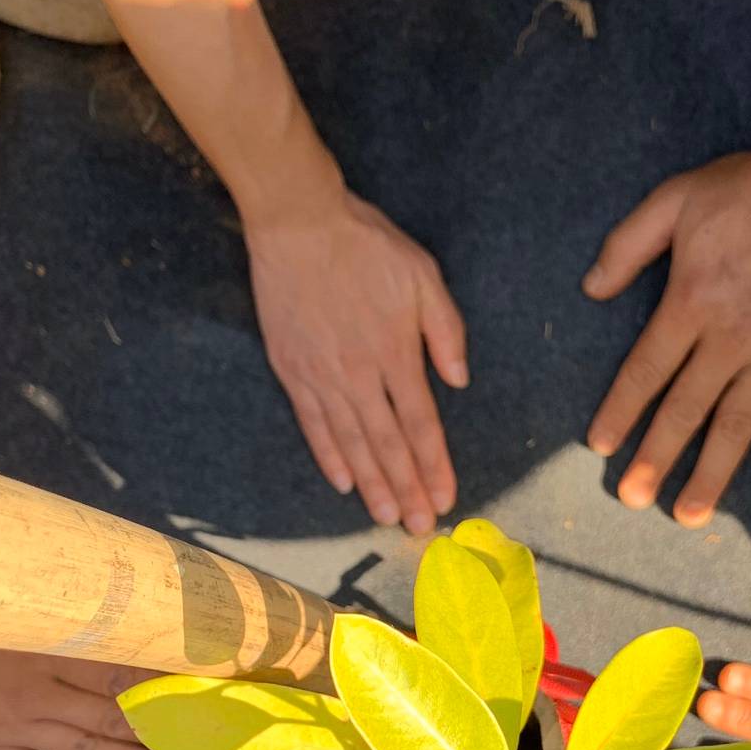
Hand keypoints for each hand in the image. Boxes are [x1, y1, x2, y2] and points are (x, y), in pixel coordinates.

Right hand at [247, 188, 466, 534]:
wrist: (298, 223)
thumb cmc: (366, 244)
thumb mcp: (423, 276)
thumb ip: (445, 331)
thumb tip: (459, 381)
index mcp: (396, 353)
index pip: (421, 424)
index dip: (434, 465)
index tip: (446, 497)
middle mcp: (359, 375)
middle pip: (388, 445)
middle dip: (407, 489)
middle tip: (419, 527)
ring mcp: (321, 376)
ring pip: (351, 443)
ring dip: (372, 484)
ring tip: (387, 517)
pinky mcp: (292, 370)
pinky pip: (312, 424)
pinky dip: (329, 456)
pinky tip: (343, 482)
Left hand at [584, 147, 750, 521]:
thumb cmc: (750, 190)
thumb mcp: (674, 200)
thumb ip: (628, 245)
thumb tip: (591, 289)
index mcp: (690, 304)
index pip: (645, 372)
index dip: (620, 412)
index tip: (600, 446)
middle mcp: (731, 340)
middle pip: (685, 412)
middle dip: (655, 461)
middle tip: (633, 499)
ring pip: (738, 427)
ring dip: (712, 475)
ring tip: (689, 515)